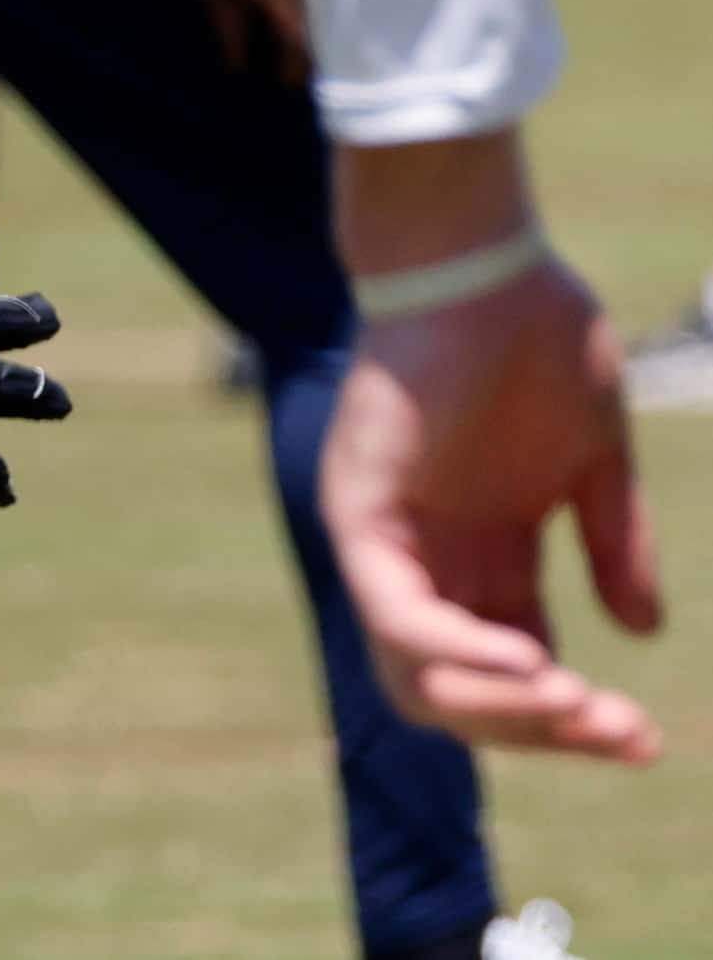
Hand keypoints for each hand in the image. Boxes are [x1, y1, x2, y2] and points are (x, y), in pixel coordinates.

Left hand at [323, 255, 663, 760]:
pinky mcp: (360, 510)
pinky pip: (397, 610)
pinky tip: (532, 660)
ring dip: (502, 706)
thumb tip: (642, 633)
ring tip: (576, 704)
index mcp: (483, 552)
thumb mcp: (596, 461)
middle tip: (626, 734)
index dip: (572, 718)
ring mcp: (387, 538)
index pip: (514, 667)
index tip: (643, 739)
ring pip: (418, 673)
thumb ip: (615, 544)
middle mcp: (428, 557)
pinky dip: (457, 649)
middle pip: (461, 692)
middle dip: (542, 731)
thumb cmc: (539, 342)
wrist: (487, 264)